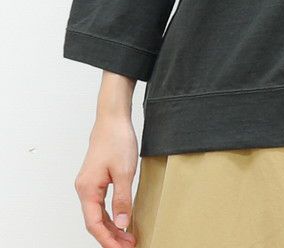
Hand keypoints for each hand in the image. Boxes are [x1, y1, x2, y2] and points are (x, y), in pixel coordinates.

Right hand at [74, 114, 138, 245]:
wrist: (113, 118)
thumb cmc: (116, 139)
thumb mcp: (124, 171)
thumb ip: (122, 199)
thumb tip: (122, 222)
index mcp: (87, 189)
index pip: (94, 224)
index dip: (107, 239)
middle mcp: (84, 188)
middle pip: (95, 221)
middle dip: (111, 236)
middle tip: (128, 245)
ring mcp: (88, 184)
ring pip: (98, 213)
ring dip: (112, 226)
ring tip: (127, 237)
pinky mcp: (95, 179)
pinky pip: (100, 203)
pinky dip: (111, 214)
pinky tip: (122, 219)